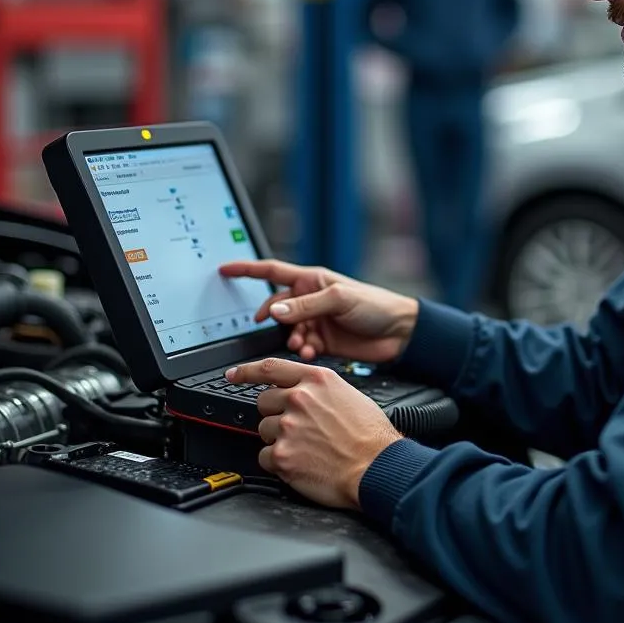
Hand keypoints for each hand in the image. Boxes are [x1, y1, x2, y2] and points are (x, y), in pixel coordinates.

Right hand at [219, 259, 418, 364]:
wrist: (399, 333)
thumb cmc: (376, 305)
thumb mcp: (339, 299)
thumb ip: (306, 305)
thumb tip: (275, 310)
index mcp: (312, 280)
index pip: (272, 271)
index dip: (247, 270)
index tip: (224, 270)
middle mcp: (310, 300)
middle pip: (275, 307)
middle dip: (272, 320)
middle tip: (274, 328)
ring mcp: (314, 321)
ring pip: (286, 331)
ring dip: (290, 339)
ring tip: (302, 344)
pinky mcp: (321, 342)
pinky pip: (300, 347)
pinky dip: (301, 351)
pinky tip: (311, 352)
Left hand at [226, 356, 401, 508]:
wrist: (377, 468)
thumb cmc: (370, 436)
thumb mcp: (348, 395)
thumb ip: (318, 390)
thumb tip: (301, 392)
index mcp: (316, 380)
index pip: (271, 368)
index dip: (246, 371)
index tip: (233, 375)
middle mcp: (300, 399)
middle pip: (263, 402)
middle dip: (275, 414)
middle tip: (297, 428)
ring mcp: (288, 427)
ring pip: (264, 431)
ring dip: (279, 439)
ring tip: (306, 447)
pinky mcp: (282, 456)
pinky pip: (265, 457)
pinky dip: (279, 463)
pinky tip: (302, 463)